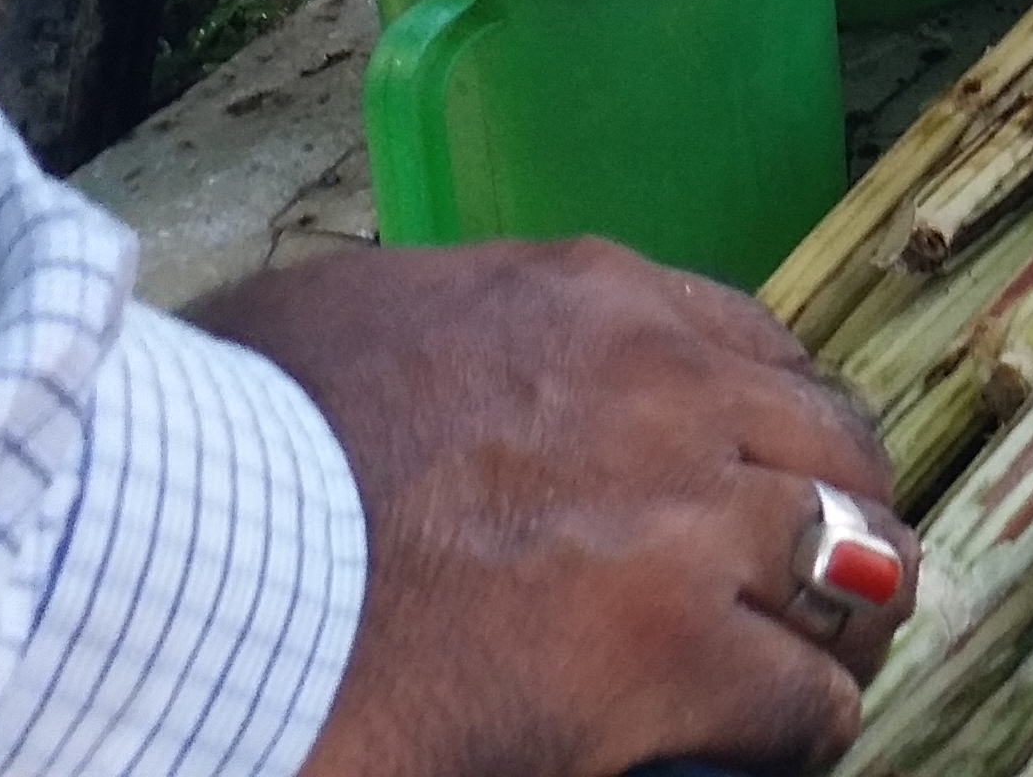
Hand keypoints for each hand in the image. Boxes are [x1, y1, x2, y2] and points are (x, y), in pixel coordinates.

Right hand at [197, 239, 914, 776]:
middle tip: (825, 582)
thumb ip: (431, 340)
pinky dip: (802, 725)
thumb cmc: (220, 453)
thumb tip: (422, 374)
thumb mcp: (338, 324)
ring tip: (821, 668)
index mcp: (589, 301)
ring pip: (856, 561)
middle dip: (839, 512)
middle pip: (834, 444)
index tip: (763, 479)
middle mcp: (665, 387)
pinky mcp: (666, 654)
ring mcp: (679, 518)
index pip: (753, 347)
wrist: (176, 559)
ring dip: (842, 617)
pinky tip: (769, 747)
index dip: (771, 427)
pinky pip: (806, 698)